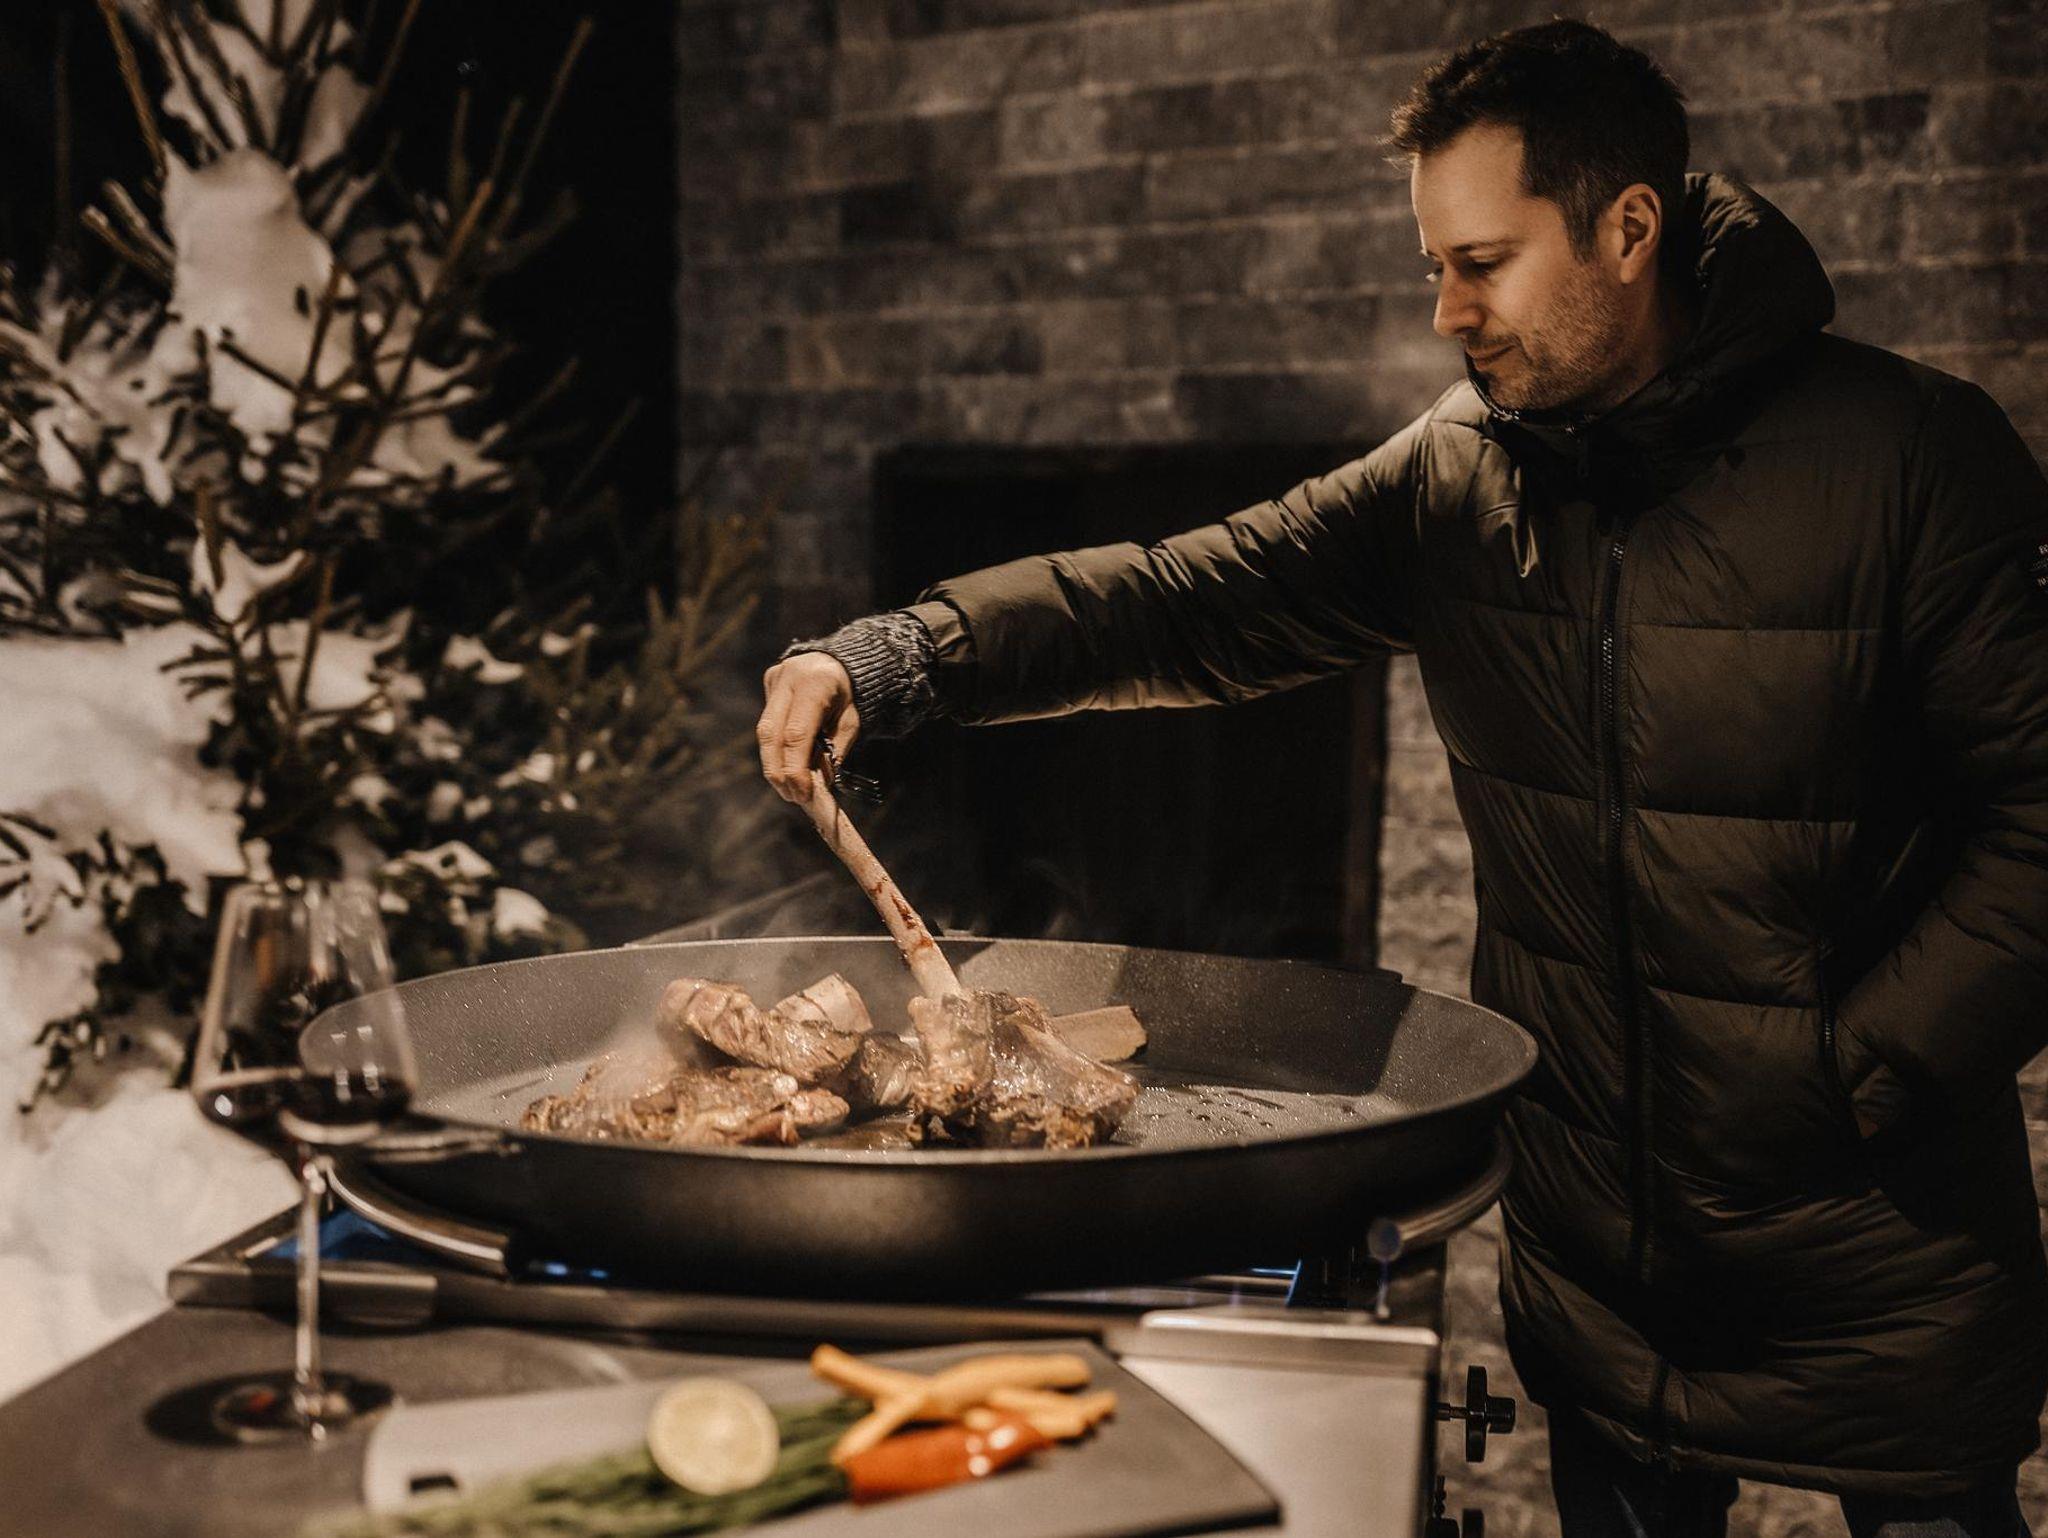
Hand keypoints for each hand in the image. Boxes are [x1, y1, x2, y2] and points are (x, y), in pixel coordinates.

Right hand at [758, 652, 859, 802]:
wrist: (841, 659)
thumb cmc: (850, 694)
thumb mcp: (852, 722)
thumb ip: (834, 750)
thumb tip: (817, 784)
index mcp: (816, 683)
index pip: (796, 734)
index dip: (795, 768)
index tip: (802, 794)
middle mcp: (789, 677)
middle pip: (771, 734)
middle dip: (778, 771)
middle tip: (791, 796)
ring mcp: (775, 679)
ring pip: (764, 731)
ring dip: (774, 764)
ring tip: (788, 788)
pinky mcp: (768, 683)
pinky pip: (768, 722)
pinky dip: (775, 748)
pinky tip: (785, 764)